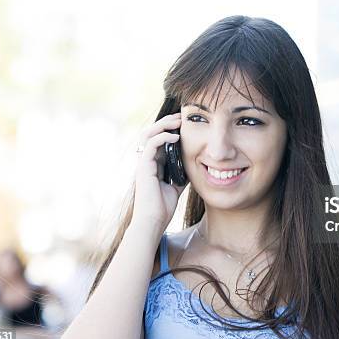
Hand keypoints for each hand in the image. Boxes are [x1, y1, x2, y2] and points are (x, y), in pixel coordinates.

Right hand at [132, 112, 185, 232]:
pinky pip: (150, 145)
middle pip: (152, 133)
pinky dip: (163, 137)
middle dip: (166, 122)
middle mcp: (146, 161)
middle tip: (181, 117)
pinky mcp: (143, 167)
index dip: (170, 130)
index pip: (159, 140)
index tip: (184, 124)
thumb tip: (195, 165)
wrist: (153, 221)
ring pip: (148, 135)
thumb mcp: (177, 186)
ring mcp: (143, 163)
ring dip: (163, 125)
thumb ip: (181, 174)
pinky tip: (176, 137)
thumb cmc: (163, 207)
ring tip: (178, 121)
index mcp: (153, 165)